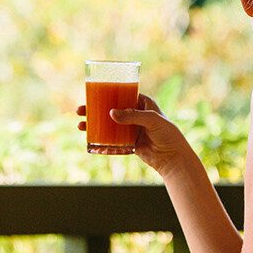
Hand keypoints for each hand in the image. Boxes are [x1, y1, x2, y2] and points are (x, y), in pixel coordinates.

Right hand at [76, 94, 190, 176]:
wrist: (173, 158)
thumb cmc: (167, 134)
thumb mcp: (152, 120)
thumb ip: (132, 116)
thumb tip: (111, 113)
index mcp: (142, 104)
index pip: (121, 95)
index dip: (106, 94)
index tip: (92, 94)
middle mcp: (135, 115)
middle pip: (110, 110)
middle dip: (94, 110)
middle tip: (80, 111)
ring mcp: (131, 130)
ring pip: (109, 125)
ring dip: (94, 125)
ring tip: (80, 126)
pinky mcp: (129, 143)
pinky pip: (112, 141)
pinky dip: (101, 141)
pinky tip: (91, 142)